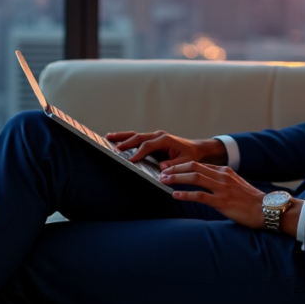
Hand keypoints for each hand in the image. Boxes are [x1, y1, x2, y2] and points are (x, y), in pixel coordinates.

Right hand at [105, 131, 226, 169]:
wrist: (196, 148)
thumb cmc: (191, 155)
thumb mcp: (186, 161)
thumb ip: (174, 165)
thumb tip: (162, 168)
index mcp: (165, 140)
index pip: (148, 145)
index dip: (138, 153)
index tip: (130, 160)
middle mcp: (158, 135)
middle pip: (138, 137)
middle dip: (125, 142)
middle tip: (113, 148)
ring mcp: (154, 136)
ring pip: (135, 135)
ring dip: (122, 137)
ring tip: (108, 137)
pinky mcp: (152, 140)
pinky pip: (137, 139)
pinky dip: (126, 139)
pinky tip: (116, 140)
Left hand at [159, 162, 268, 228]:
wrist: (267, 210)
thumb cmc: (251, 201)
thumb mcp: (235, 186)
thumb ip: (221, 182)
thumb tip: (205, 183)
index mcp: (225, 171)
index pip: (199, 164)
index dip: (182, 166)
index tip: (169, 169)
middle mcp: (222, 176)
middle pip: (193, 167)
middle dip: (175, 169)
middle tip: (161, 172)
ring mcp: (222, 188)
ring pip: (195, 178)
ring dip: (177, 178)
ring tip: (163, 180)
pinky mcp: (222, 202)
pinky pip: (200, 196)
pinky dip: (186, 194)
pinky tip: (175, 195)